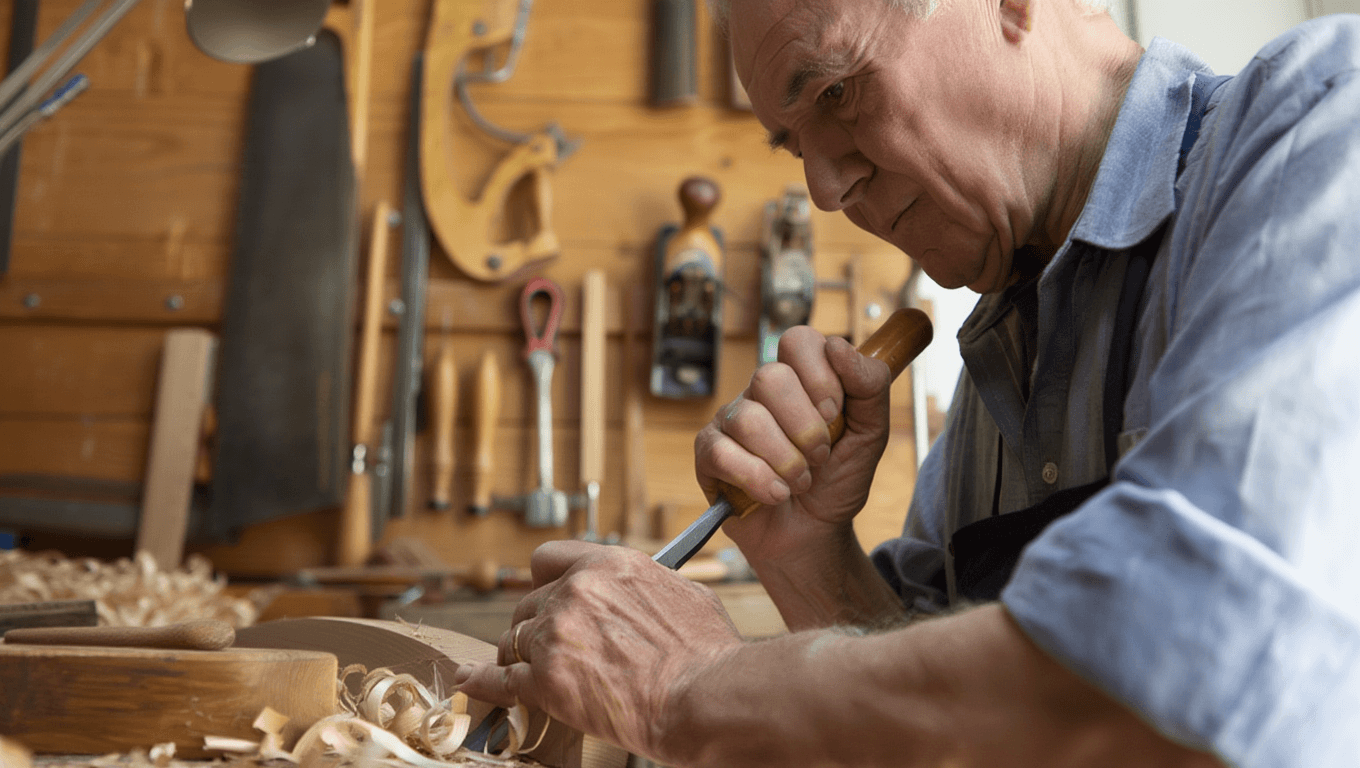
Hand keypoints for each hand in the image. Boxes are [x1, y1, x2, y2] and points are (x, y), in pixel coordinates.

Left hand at [453, 541, 742, 761]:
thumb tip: (644, 590)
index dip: (545, 581)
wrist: (705, 693)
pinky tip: (472, 680)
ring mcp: (556, 635)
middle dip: (535, 625)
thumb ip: (646, 585)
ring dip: (522, 657)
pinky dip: (483, 681)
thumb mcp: (682, 592)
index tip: (547, 595)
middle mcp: (575, 592)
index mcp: (608, 565)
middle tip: (549, 648)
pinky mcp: (546, 681)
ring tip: (531, 673)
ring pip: (515, 640)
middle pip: (528, 603)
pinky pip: (500, 679)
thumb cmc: (706, 650)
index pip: (549, 559)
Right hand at [694, 326, 893, 565]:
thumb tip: (838, 345)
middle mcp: (760, 393)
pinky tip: (774, 494)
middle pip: (770, 377)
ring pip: (749, 419)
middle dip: (805, 427)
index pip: (798, 341)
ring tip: (800, 482)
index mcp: (799, 378)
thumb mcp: (871, 433)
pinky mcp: (709, 455)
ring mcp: (731, 421)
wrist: (816, 535)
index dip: (820, 378)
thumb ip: (869, 385)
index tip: (835, 414)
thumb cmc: (838, 480)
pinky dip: (759, 480)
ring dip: (786, 461)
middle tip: (820, 455)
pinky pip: (723, 454)